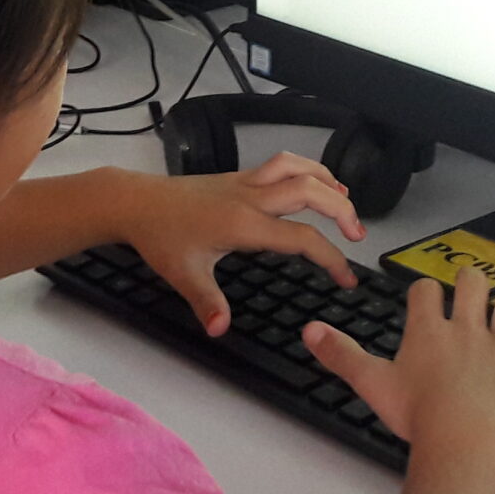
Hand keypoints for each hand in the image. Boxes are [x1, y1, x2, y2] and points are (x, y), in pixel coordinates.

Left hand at [122, 153, 365, 336]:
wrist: (136, 202)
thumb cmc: (160, 236)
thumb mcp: (183, 273)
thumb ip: (206, 302)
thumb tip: (220, 328)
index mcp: (243, 223)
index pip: (302, 238)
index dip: (331, 258)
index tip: (346, 278)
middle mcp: (250, 196)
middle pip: (311, 190)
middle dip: (342, 211)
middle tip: (358, 236)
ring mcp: (246, 182)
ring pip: (298, 167)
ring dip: (327, 181)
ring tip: (346, 203)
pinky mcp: (239, 177)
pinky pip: (282, 165)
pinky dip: (307, 171)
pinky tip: (314, 185)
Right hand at [307, 268, 494, 451]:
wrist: (463, 440)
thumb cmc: (418, 415)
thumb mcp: (370, 384)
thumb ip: (340, 354)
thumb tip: (308, 329)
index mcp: (429, 330)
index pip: (425, 292)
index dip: (424, 294)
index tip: (422, 301)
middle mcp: (469, 331)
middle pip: (472, 285)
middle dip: (471, 283)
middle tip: (468, 291)